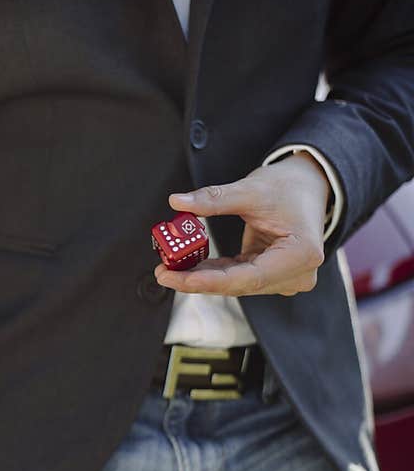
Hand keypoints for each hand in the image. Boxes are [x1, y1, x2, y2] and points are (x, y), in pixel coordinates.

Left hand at [154, 152, 329, 296]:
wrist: (308, 185)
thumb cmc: (288, 186)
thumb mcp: (250, 189)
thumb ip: (213, 199)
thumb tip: (177, 202)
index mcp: (300, 254)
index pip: (248, 278)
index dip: (209, 281)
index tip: (177, 278)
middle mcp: (297, 274)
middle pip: (239, 285)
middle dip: (197, 281)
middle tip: (163, 273)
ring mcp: (286, 278)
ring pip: (235, 284)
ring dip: (202, 277)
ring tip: (169, 268)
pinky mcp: (272, 275)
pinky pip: (237, 277)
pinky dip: (213, 271)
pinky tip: (187, 266)